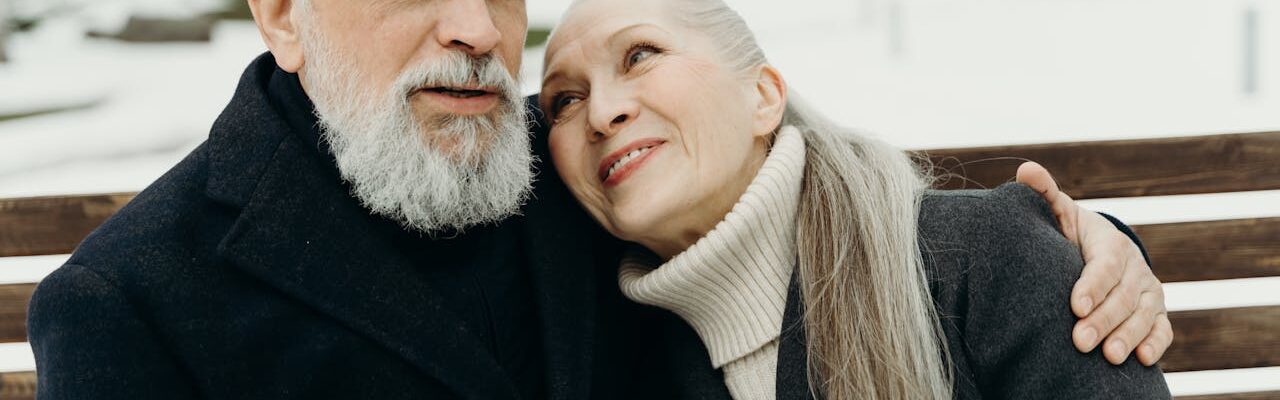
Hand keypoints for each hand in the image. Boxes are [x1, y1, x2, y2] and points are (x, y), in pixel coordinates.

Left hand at [1016, 162, 1172, 365]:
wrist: (1097, 250)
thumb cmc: (1069, 234)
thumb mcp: (1057, 213)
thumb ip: (1043, 194)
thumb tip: (1025, 169)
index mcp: (1110, 243)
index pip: (1105, 264)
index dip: (1092, 285)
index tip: (1074, 305)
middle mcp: (1134, 268)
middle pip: (1123, 296)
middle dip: (1104, 319)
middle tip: (1081, 340)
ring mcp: (1148, 292)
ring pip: (1144, 315)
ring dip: (1128, 336)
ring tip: (1109, 357)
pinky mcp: (1156, 313)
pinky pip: (1162, 329)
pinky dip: (1156, 344)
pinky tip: (1142, 359)